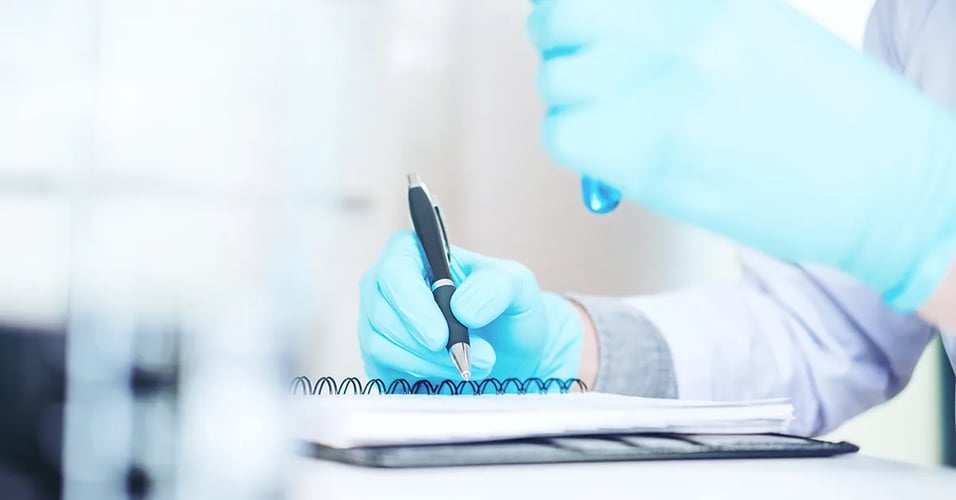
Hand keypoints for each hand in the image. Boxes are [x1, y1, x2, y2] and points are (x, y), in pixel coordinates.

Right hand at [358, 230, 583, 385]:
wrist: (509, 352)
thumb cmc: (507, 310)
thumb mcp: (518, 286)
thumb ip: (496, 286)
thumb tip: (460, 308)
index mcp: (415, 251)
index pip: (395, 271)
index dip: (412, 305)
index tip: (439, 337)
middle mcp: (387, 283)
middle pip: (382, 313)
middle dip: (426, 346)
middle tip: (477, 359)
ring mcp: (379, 320)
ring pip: (380, 346)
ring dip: (429, 364)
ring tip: (473, 366)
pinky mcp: (381, 355)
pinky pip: (383, 370)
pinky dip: (419, 377)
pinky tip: (449, 375)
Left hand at [527, 0, 955, 311]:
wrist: (885, 185)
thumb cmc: (827, 112)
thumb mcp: (758, 28)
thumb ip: (676, 20)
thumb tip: (601, 27)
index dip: (571, 3)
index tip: (577, 17)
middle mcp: (680, 32)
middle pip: (559, 15)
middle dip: (556, 35)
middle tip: (577, 57)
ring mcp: (664, 93)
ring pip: (555, 80)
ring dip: (570, 97)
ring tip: (612, 115)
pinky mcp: (652, 157)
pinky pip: (563, 135)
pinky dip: (576, 143)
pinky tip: (613, 151)